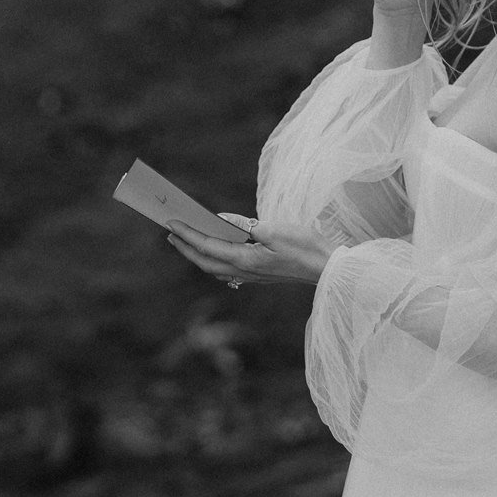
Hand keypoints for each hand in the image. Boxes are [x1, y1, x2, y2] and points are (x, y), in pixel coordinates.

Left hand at [167, 213, 334, 287]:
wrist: (326, 267)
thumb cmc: (304, 246)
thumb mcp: (273, 229)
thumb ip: (245, 225)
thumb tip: (222, 219)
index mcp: (245, 260)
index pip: (207, 246)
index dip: (186, 234)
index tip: (170, 223)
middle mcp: (244, 271)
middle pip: (205, 262)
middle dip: (185, 247)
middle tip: (169, 233)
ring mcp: (252, 276)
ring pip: (215, 268)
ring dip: (197, 255)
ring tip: (185, 240)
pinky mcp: (259, 275)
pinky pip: (228, 270)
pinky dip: (214, 260)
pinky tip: (213, 252)